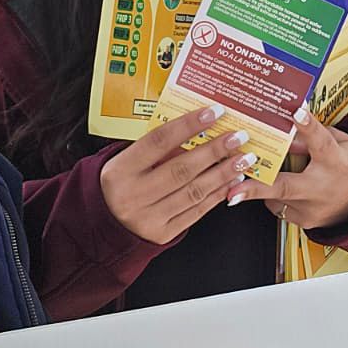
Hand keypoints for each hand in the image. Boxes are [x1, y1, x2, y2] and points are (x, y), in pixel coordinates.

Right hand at [99, 104, 255, 244]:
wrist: (104, 223)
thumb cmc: (121, 182)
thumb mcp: (126, 160)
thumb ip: (156, 148)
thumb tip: (197, 128)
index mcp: (121, 170)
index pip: (158, 142)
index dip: (188, 126)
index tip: (213, 113)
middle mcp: (133, 195)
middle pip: (181, 169)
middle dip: (214, 151)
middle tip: (237, 137)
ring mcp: (148, 218)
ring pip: (193, 192)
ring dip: (223, 173)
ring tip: (243, 159)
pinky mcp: (162, 234)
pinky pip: (196, 212)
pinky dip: (217, 194)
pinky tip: (231, 181)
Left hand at [227, 107, 347, 230]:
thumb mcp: (339, 142)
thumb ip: (313, 134)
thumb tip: (288, 123)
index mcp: (334, 160)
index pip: (321, 141)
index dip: (308, 126)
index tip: (295, 111)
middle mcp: (322, 187)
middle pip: (285, 186)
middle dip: (256, 188)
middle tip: (233, 188)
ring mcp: (312, 209)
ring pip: (276, 197)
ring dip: (260, 185)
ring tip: (250, 173)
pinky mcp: (305, 222)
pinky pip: (279, 206)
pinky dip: (273, 196)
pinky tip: (275, 186)